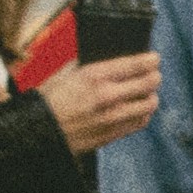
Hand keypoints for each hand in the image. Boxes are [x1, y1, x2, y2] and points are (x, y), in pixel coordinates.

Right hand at [32, 54, 151, 153]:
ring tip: (148, 92)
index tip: (154, 59)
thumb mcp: (63, 73)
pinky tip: (139, 108)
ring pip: (149, 103)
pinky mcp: (114, 133)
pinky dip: (144, 112)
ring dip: (151, 95)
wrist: (38, 132)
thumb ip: (87, 66)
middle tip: (154, 74)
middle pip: (148, 83)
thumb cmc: (48, 99)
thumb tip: (109, 60)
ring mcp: (112, 117)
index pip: (134, 65)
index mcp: (92, 76)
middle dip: (154, 76)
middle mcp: (106, 96)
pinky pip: (141, 121)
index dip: (149, 61)